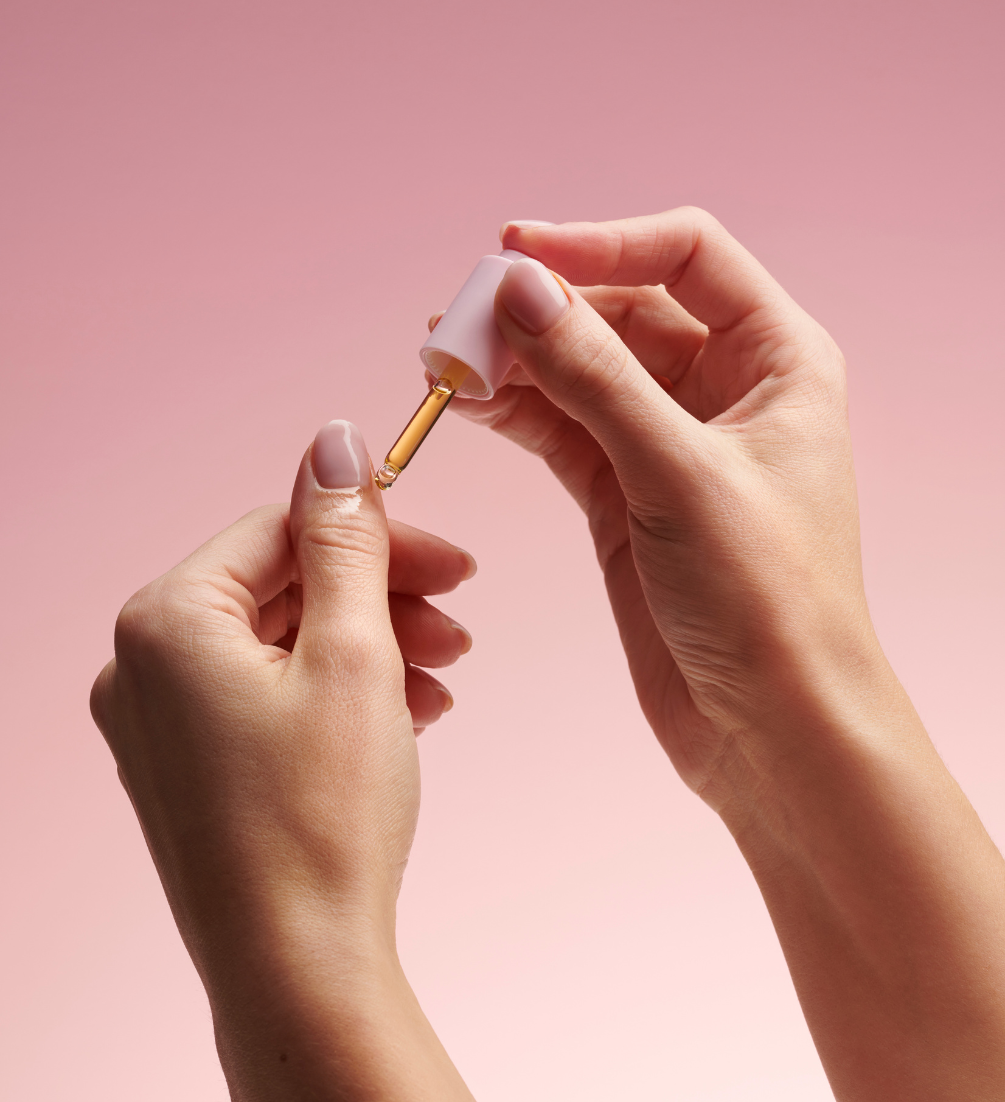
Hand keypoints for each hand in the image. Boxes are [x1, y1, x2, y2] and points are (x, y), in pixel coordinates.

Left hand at [90, 421, 498, 1101]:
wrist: (297, 970)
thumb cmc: (323, 816)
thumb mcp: (352, 652)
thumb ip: (344, 538)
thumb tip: (334, 439)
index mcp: (166, 618)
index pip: (283, 531)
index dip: (380, 538)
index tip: (456, 564)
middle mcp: (141, 664)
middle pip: (282, 588)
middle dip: (382, 600)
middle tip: (459, 623)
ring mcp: (158, 723)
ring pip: (282, 645)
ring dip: (371, 649)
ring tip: (443, 680)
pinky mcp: (187, 769)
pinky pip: (268, 698)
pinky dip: (337, 694)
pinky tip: (404, 714)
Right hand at [447, 209, 869, 806]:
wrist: (771, 725)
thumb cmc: (768, 600)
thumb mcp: (678, 473)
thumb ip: (595, 377)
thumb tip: (517, 291)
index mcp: (776, 360)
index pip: (685, 255)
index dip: (600, 242)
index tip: (515, 252)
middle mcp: (725, 390)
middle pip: (620, 310)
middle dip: (541, 312)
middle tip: (458, 321)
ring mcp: (668, 444)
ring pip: (582, 373)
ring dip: (516, 362)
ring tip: (443, 359)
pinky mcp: (625, 496)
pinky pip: (563, 431)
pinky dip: (516, 413)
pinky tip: (468, 401)